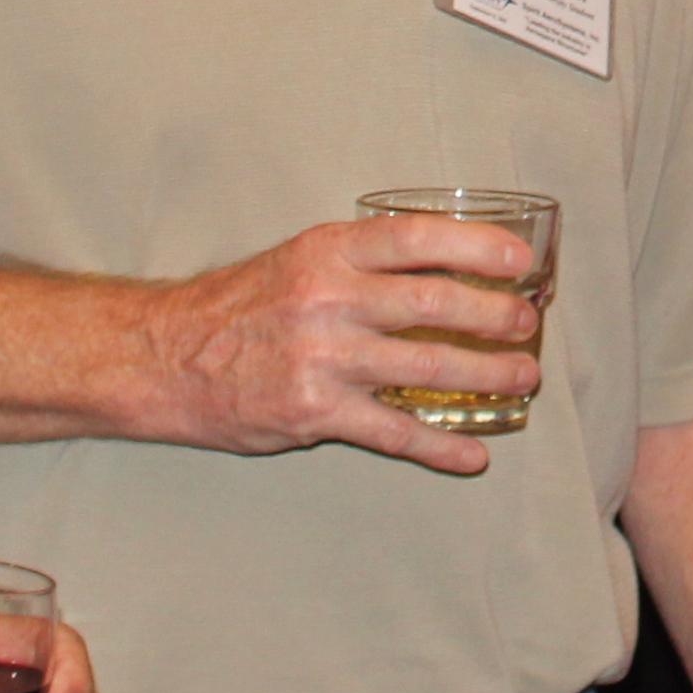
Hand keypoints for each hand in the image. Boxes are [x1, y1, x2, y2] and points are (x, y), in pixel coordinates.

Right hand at [135, 211, 546, 470]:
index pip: (418, 238)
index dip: (478, 247)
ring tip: (521, 379)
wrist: (165, 357)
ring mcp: (323, 358)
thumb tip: (445, 268)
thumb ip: (363, 263)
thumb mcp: (299, 259)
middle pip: (436, 304)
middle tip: (527, 323)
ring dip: (486, 375)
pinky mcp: (314, 412)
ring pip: (427, 368)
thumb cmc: (240, 306)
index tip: (520, 260)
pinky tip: (473, 454)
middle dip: (495, 316)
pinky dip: (441, 447)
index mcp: (328, 252)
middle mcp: (329, 299)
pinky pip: (394, 433)